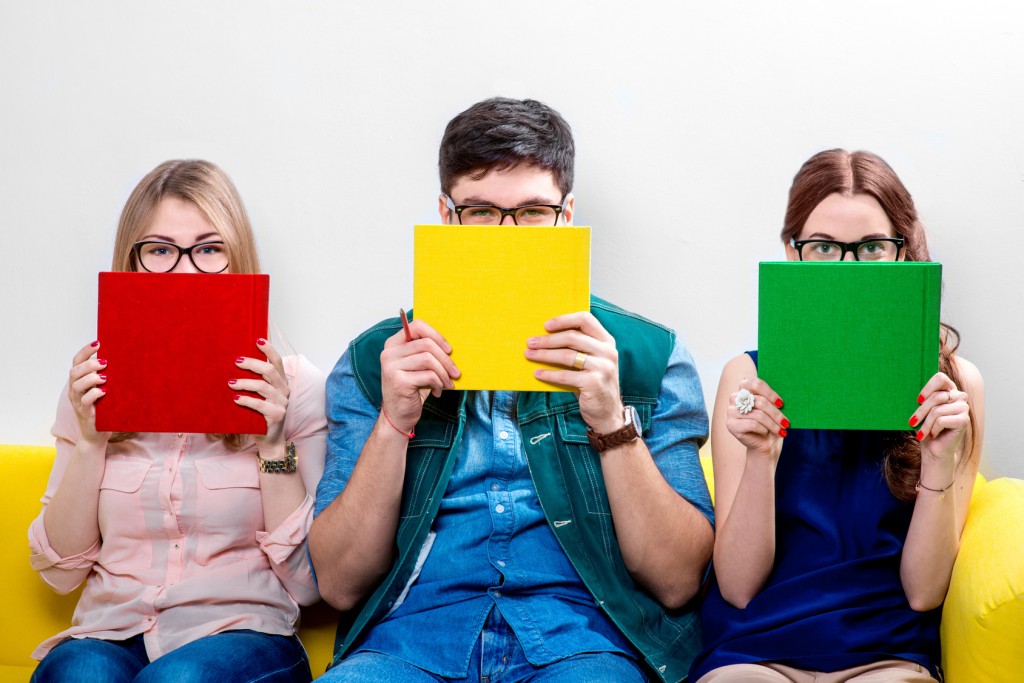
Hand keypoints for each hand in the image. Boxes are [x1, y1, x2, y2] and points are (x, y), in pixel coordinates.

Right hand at [68, 340, 110, 445]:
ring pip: (77, 384)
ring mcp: (78, 401)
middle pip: (75, 371)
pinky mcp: (84, 412)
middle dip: (89, 364)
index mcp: (79, 381)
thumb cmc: (103, 409)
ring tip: (105, 377)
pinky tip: (104, 391)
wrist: (97, 435)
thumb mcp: (105, 390)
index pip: (76, 361)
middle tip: (105, 362)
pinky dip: (94, 394)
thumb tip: (126, 360)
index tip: (98, 343)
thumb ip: (108, 377)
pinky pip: (85, 401)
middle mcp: (75, 390)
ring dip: (91, 377)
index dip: (85, 351)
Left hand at [233, 338, 289, 446]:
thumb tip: (236, 363)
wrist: (269, 440)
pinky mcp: (277, 415)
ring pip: (264, 387)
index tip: (258, 339)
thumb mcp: (260, 395)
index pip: (277, 361)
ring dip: (245, 383)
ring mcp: (282, 403)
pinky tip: (235, 399)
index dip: (269, 350)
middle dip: (253, 363)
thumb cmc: (260, 414)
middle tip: (237, 361)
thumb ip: (255, 381)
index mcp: (281, 382)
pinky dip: (246, 400)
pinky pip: (260, 405)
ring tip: (230, 383)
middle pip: (270, 371)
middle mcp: (284, 390)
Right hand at [380, 319, 458, 433]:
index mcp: (393, 344)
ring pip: (429, 359)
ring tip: (447, 384)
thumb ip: (427, 352)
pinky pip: (429, 375)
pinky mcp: (399, 381)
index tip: (449, 350)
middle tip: (455, 372)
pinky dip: (439, 383)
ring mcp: (391, 367)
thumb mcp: (418, 367)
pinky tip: (438, 391)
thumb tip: (451, 345)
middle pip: (427, 344)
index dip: (437, 335)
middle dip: (446, 359)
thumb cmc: (411, 389)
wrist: (398, 416)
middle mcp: (389, 353)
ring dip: (444, 373)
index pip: (417, 326)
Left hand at [526, 311, 622, 433]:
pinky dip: (549, 374)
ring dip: (544, 354)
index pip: (585, 319)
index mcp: (606, 341)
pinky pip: (565, 375)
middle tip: (530, 342)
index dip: (564, 319)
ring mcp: (603, 367)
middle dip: (548, 339)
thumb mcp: (590, 362)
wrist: (607, 413)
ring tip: (529, 355)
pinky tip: (537, 373)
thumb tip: (544, 337)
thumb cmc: (592, 383)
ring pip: (567, 355)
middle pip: (572, 337)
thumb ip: (577, 348)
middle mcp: (607, 352)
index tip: (546, 325)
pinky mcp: (594, 383)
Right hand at [726, 378, 787, 459]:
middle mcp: (735, 398)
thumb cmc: (771, 425)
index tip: (781, 404)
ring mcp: (731, 411)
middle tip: (785, 422)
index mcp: (744, 389)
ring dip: (772, 424)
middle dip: (775, 413)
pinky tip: (765, 432)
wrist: (765, 444)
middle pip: (759, 401)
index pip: (755, 384)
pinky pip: (752, 424)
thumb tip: (781, 399)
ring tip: (781, 430)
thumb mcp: (774, 410)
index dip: (770, 393)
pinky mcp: (731, 425)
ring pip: (758, 414)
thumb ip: (773, 400)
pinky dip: (763, 429)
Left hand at [909, 372, 969, 463]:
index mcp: (949, 389)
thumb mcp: (921, 410)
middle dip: (921, 411)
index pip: (940, 378)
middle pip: (936, 397)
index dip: (928, 387)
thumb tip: (905, 389)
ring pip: (937, 410)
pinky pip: (942, 420)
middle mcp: (959, 396)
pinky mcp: (965, 420)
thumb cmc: (925, 427)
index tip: (917, 400)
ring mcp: (964, 408)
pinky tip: (933, 434)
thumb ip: (920, 399)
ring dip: (925, 424)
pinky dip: (933, 429)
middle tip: (912, 421)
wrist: (934, 448)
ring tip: (921, 433)